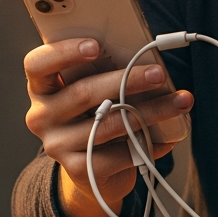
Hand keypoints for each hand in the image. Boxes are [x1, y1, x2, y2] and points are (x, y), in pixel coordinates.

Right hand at [23, 38, 192, 216]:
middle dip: (127, 81)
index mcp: (43, 88)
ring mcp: (57, 145)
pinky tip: (167, 137)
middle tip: (159, 74)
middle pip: (82, 93)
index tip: (96, 45)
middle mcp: (42, 116)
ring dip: (151, 111)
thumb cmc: (99, 116)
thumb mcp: (95, 91)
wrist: (94, 171)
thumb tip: (150, 60)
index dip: (64, 52)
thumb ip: (108, 74)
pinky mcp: (78, 170)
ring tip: (180, 102)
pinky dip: (148, 144)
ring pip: (108, 124)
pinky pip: (118, 154)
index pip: (38, 64)